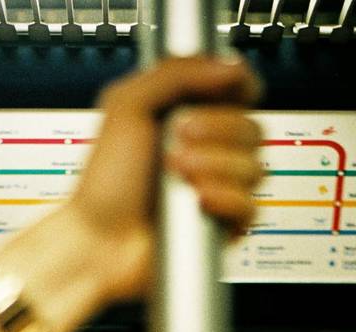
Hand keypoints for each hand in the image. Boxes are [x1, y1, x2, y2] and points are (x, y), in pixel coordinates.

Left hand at [0, 57, 261, 331]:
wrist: (101, 240)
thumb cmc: (106, 183)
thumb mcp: (128, 104)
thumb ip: (177, 73)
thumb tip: (228, 68)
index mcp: (188, 116)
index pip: (239, 92)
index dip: (239, 87)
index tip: (225, 88)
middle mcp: (208, 152)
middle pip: (252, 128)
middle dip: (219, 129)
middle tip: (179, 136)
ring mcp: (218, 190)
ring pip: (254, 167)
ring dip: (216, 165)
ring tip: (177, 171)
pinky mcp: (224, 226)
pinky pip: (250, 207)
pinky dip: (226, 199)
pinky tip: (198, 199)